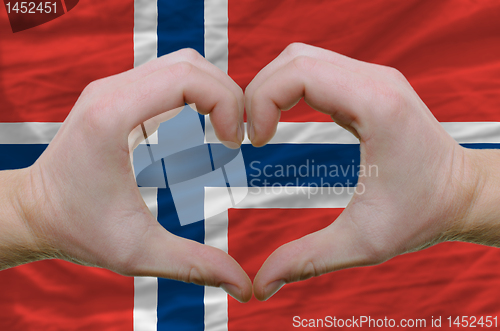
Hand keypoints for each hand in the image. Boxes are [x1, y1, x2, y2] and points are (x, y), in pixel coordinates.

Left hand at [1, 49, 251, 301]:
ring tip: (225, 132)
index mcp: (113, 116)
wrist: (34, 212)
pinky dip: (196, 94)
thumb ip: (195, 266)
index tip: (235, 143)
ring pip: (181, 64)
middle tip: (237, 138)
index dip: (227, 103)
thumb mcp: (138, 252)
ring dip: (213, 92)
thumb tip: (244, 286)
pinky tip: (204, 126)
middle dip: (227, 95)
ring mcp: (112, 88)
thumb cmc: (78, 229)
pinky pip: (168, 77)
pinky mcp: (117, 95)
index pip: (188, 77)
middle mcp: (111, 90)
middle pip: (190, 64)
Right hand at [245, 43, 496, 300]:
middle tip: (250, 135)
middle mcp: (376, 80)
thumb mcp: (362, 243)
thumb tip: (261, 284)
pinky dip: (290, 87)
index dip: (261, 100)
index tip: (255, 142)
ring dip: (272, 87)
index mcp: (376, 106)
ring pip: (303, 58)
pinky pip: (317, 68)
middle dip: (258, 92)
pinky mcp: (370, 85)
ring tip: (262, 127)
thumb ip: (306, 260)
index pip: (299, 72)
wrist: (463, 194)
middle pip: (294, 58)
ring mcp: (374, 78)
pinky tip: (283, 118)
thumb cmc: (423, 214)